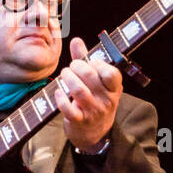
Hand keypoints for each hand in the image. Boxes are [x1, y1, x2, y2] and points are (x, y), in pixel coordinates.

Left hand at [54, 36, 121, 150]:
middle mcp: (106, 101)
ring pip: (79, 91)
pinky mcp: (80, 121)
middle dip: (77, 67)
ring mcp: (93, 112)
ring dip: (68, 78)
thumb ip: (86, 60)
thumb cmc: (95, 99)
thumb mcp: (96, 81)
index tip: (90, 62)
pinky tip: (58, 91)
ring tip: (64, 74)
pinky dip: (61, 98)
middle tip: (72, 66)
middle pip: (91, 77)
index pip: (111, 73)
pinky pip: (69, 109)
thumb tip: (76, 40)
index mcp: (114, 89)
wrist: (95, 132)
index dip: (98, 64)